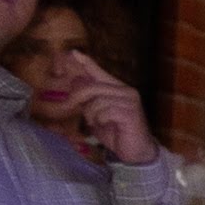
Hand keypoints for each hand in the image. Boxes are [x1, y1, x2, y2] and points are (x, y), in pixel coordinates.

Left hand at [56, 49, 153, 165]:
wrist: (136, 151)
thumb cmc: (116, 132)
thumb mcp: (98, 114)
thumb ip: (89, 99)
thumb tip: (75, 83)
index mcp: (118, 89)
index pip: (99, 72)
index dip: (86, 62)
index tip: (73, 52)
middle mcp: (126, 91)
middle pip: (92, 87)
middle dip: (77, 98)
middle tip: (67, 107)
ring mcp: (130, 101)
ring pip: (97, 101)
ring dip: (91, 115)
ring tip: (96, 123)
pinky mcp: (130, 112)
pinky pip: (105, 111)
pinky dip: (100, 120)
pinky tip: (107, 125)